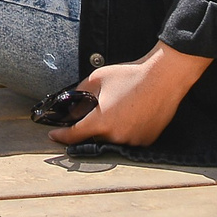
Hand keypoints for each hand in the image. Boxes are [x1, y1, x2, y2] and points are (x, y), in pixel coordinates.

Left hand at [49, 41, 210, 146]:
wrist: (163, 77)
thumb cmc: (130, 75)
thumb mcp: (97, 78)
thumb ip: (80, 93)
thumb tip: (71, 104)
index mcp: (100, 122)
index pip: (74, 135)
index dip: (61, 136)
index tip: (53, 135)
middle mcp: (116, 136)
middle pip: (93, 139)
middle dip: (87, 129)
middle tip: (89, 114)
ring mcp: (133, 141)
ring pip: (111, 140)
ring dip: (107, 131)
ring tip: (115, 111)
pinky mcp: (146, 141)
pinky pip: (128, 140)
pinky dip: (123, 132)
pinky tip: (128, 116)